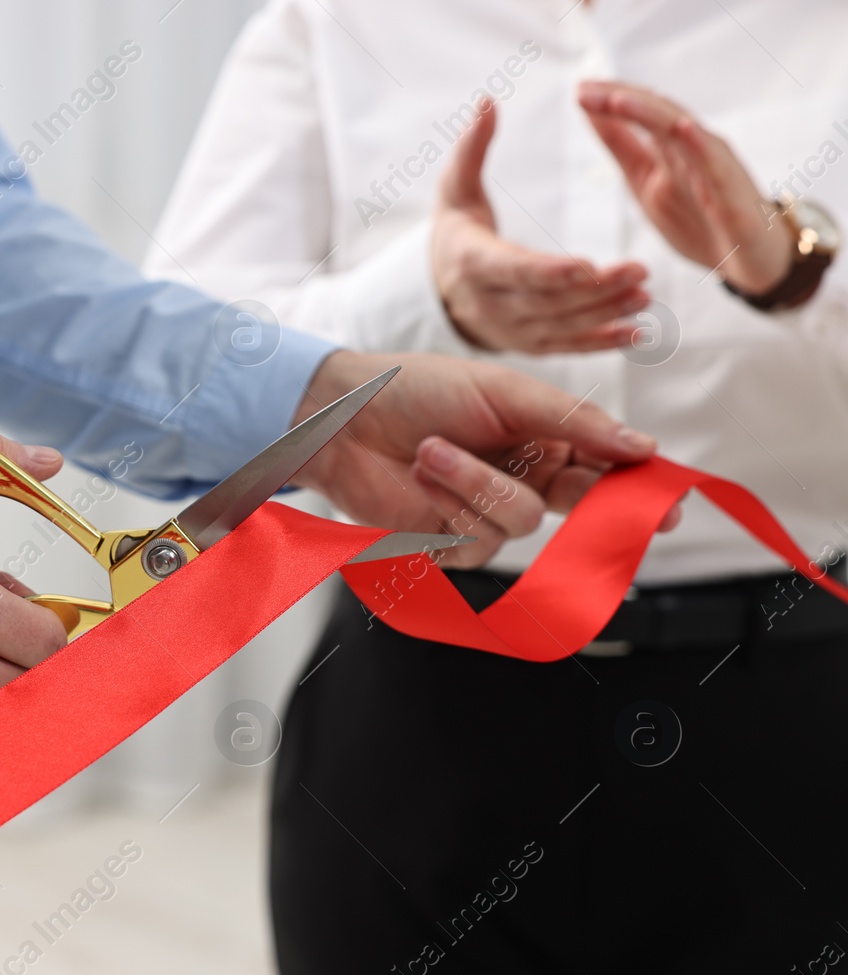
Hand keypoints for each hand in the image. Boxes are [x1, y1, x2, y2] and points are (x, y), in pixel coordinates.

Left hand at [292, 350, 680, 567]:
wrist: (343, 418)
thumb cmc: (418, 390)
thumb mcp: (503, 390)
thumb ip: (573, 420)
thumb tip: (643, 447)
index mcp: (546, 438)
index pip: (607, 465)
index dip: (641, 483)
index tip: (670, 497)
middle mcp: (526, 479)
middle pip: (585, 507)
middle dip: (611, 510)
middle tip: (650, 516)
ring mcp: (488, 515)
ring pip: (522, 521)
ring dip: (475, 483)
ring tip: (431, 449)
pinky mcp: (451, 545)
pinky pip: (477, 541)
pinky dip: (448, 504)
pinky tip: (420, 474)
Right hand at [433, 101, 649, 352]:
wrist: (438, 287)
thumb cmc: (455, 228)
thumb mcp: (455, 189)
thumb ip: (472, 149)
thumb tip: (487, 102)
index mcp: (472, 263)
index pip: (515, 270)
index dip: (550, 272)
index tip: (587, 266)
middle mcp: (489, 304)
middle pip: (546, 302)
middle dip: (595, 291)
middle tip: (641, 270)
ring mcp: (509, 330)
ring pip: (561, 327)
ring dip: (606, 314)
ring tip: (646, 295)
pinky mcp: (528, 343)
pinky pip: (567, 348)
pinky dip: (602, 343)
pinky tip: (638, 333)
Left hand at [578, 80, 794, 296]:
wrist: (749, 258)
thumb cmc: (700, 217)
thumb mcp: (646, 182)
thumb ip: (624, 147)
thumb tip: (594, 112)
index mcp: (671, 149)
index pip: (642, 113)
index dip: (610, 99)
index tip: (577, 89)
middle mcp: (694, 151)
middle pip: (658, 114)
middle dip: (621, 100)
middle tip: (584, 91)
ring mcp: (714, 169)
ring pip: (684, 133)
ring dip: (652, 114)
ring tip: (620, 100)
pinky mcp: (732, 196)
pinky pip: (716, 167)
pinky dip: (700, 145)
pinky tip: (684, 128)